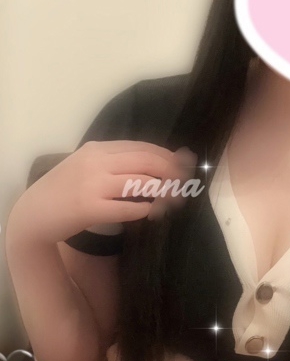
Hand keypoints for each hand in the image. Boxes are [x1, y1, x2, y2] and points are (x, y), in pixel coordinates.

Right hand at [7, 140, 196, 244]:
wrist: (33, 214)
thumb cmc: (63, 190)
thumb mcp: (87, 166)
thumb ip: (114, 163)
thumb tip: (153, 165)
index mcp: (97, 149)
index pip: (141, 147)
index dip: (166, 155)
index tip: (183, 163)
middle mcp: (96, 162)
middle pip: (145, 161)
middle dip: (171, 170)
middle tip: (185, 182)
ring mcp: (92, 184)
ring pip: (140, 183)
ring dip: (162, 192)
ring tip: (174, 199)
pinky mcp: (89, 208)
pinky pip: (126, 208)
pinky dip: (143, 210)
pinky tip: (152, 213)